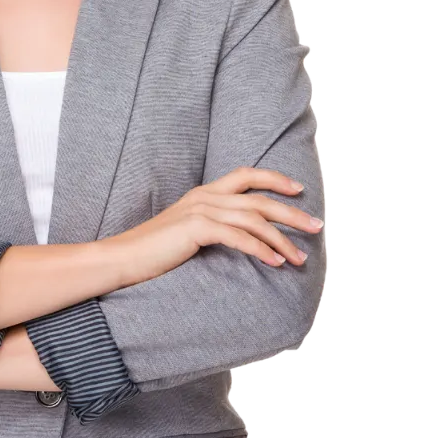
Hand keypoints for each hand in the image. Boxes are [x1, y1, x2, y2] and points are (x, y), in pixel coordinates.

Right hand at [107, 167, 323, 285]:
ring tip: (301, 257)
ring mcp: (200, 210)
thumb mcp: (186, 233)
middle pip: (259, 199)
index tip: (298, 190)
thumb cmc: (153, 251)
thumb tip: (239, 237)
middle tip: (316, 226)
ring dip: (282, 239)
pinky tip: (277, 262)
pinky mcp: (196, 228)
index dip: (274, 179)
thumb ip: (211, 227)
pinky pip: (239, 237)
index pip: (246, 175)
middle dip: (291, 212)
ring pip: (254, 219)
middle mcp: (205, 196)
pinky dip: (262, 250)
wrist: (121, 258)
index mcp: (203, 193)